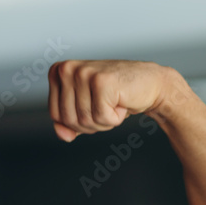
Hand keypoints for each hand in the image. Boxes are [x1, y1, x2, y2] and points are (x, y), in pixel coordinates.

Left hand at [47, 60, 173, 141]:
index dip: (76, 122)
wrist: (149, 84)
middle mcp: (67, 69)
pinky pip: (101, 118)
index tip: (93, 106)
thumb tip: (62, 135)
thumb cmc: (116, 95)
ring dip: (104, 120)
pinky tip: (122, 102)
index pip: (56, 115)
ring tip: (114, 102)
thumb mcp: (86, 110)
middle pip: (69, 119)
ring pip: (84, 120)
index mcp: (58, 71)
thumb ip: (68, 124)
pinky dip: (115, 118)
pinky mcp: (101, 82)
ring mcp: (83, 73)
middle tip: (107, 105)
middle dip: (91, 122)